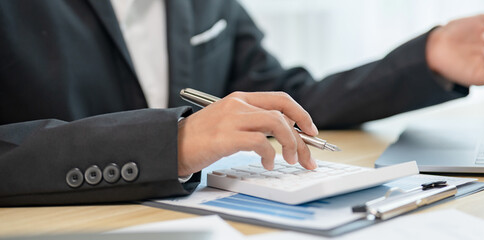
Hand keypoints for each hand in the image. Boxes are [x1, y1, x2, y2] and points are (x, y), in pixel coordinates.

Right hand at [176, 91, 318, 175]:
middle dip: (302, 137)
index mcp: (241, 98)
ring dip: (291, 145)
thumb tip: (286, 134)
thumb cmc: (200, 138)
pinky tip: (268, 164)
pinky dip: (270, 155)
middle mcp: (238, 104)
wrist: (169, 145)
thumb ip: (253, 121)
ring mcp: (232, 119)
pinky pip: (261, 143)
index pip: (281, 99)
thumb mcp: (228, 121)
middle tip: (307, 157)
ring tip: (289, 160)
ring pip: (277, 124)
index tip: (311, 132)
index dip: (301, 115)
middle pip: (284, 113)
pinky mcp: (226, 137)